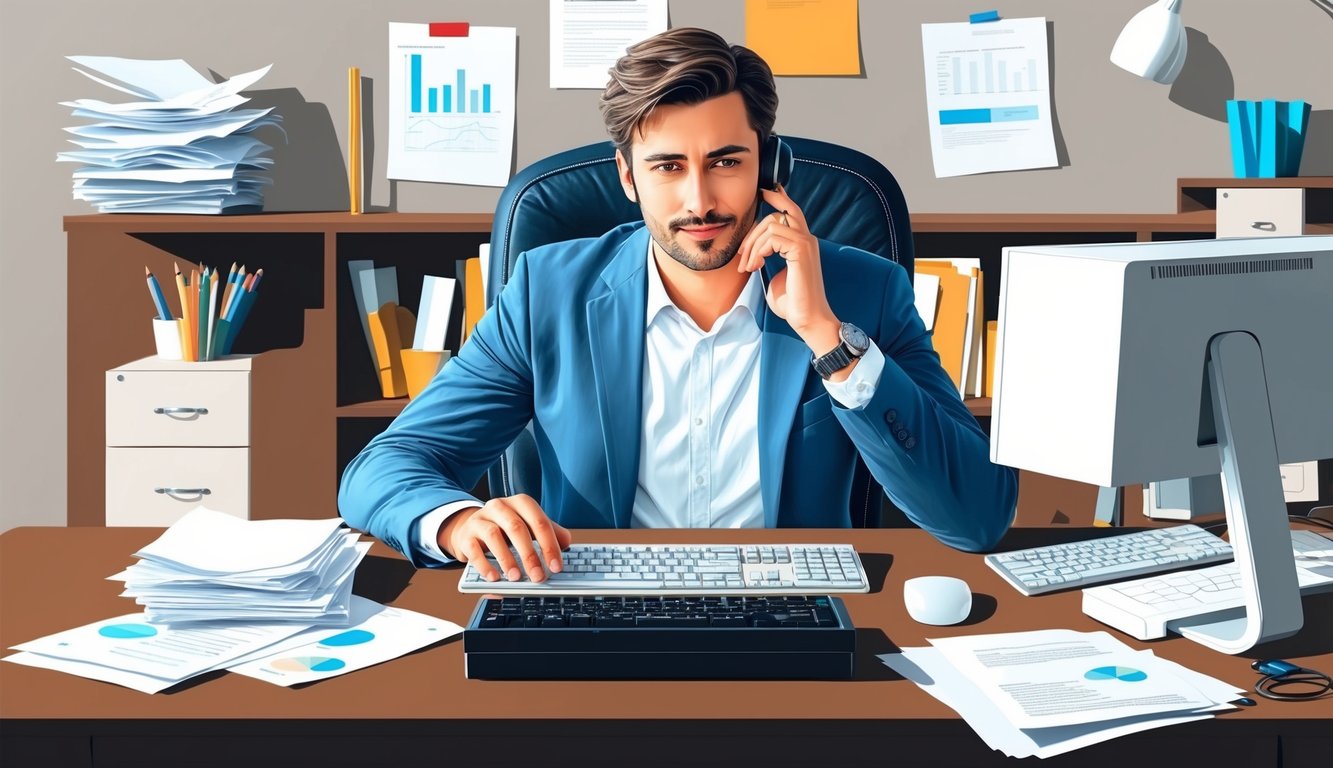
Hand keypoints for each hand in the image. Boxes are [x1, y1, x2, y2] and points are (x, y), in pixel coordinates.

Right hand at [439, 494, 571, 582]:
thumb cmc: (506, 528)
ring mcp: (480, 519)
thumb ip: (549, 532)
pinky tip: (494, 577)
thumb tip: (566, 542)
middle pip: (517, 527)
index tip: (556, 566)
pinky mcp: (466, 535)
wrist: (471, 528)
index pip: (539, 521)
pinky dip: (485, 565)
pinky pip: (474, 549)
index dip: (549, 545)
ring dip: (507, 559)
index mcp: (520, 503)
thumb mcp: (529, 526)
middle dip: (530, 555)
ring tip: (516, 577)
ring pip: (494, 535)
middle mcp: (499, 507)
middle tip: (538, 576)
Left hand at [735, 186, 838, 342]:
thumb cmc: (793, 303)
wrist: (808, 319)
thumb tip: (754, 253)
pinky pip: (773, 237)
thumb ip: (768, 260)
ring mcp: (806, 243)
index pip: (791, 211)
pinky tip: (755, 266)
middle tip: (741, 254)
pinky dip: (758, 250)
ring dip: (752, 245)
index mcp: (802, 243)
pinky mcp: (801, 250)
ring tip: (747, 266)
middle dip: (753, 229)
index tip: (763, 191)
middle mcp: (807, 239)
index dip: (778, 196)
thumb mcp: (775, 277)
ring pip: (772, 224)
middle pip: (780, 211)